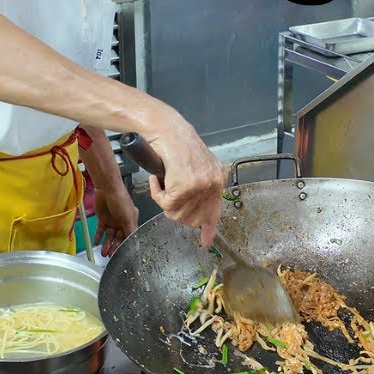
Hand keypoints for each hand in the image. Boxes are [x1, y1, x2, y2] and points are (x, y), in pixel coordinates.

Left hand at [91, 172, 137, 256]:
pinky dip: (98, 236)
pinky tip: (96, 243)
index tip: (122, 255)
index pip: (129, 236)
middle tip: (110, 256)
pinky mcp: (103, 219)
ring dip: (107, 244)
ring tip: (103, 254)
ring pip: (110, 236)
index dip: (126, 246)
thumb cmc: (121, 201)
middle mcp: (122, 222)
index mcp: (131, 221)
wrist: (107, 188)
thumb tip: (135, 243)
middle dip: (115, 247)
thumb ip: (130, 230)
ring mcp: (112, 221)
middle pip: (119, 238)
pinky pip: (101, 230)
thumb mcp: (128, 217)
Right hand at [143, 115, 224, 248]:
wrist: (167, 129)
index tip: (205, 243)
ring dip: (164, 201)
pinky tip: (156, 178)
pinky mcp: (185, 186)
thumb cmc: (176, 144)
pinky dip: (156, 193)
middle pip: (191, 218)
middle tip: (168, 195)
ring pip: (176, 213)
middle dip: (176, 211)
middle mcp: (213, 184)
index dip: (208, 230)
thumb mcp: (196, 166)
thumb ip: (199, 187)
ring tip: (162, 182)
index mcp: (217, 179)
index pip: (215, 212)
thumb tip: (196, 213)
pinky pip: (165, 204)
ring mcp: (200, 186)